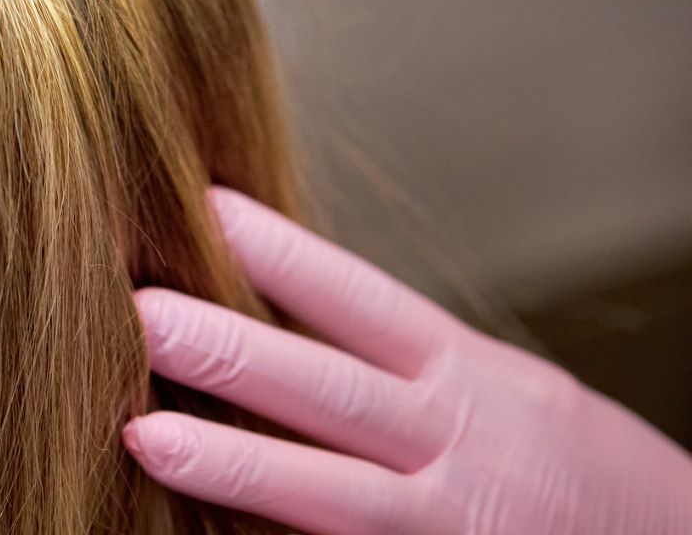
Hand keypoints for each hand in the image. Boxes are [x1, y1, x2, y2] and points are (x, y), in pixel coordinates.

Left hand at [125, 186, 691, 533]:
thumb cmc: (569, 470)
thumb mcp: (501, 389)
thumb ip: (405, 360)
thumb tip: (277, 306)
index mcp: (469, 377)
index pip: (363, 301)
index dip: (284, 255)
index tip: (204, 205)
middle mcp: (462, 445)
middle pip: (333, 391)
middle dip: (231, 350)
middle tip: (137, 311)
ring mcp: (455, 528)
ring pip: (333, 494)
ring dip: (234, 463)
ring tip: (142, 436)